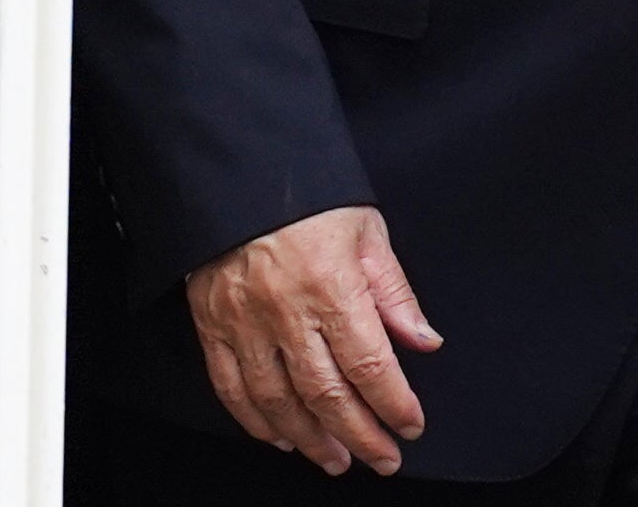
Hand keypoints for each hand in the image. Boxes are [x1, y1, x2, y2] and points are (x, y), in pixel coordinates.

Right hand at [185, 205, 442, 474]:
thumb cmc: (311, 199)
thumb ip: (394, 293)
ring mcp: (245, 324)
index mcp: (332, 286)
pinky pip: (232, 388)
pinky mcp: (213, 327)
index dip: (392, 402)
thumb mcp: (368, 233)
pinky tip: (280, 436)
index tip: (411, 425)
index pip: (369, 362)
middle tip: (381, 459)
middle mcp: (287, 312)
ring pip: (278, 401)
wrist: (242, 177)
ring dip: (310, 438)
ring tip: (336, 459)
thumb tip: (424, 341)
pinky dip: (255, 421)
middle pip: (326, 393)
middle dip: (359, 434)